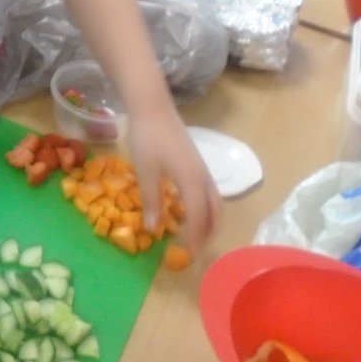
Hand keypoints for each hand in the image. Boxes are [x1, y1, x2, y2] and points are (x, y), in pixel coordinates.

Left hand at [125, 105, 220, 253]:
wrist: (153, 107)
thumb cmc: (147, 138)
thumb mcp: (146, 172)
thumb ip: (150, 201)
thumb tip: (153, 230)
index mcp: (192, 181)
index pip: (199, 217)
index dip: (195, 237)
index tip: (188, 254)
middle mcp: (203, 176)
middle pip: (215, 211)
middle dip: (209, 232)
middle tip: (196, 249)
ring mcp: (202, 168)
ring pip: (215, 200)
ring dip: (209, 219)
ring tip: (196, 233)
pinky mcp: (196, 161)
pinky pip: (208, 191)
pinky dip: (205, 206)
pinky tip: (189, 208)